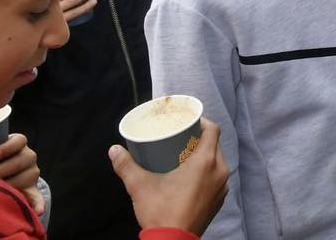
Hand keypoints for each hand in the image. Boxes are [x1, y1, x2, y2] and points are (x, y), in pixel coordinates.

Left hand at [0, 134, 43, 213]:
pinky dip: (38, 203)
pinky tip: (38, 211)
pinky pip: (37, 197)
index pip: (19, 141)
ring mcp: (31, 174)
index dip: (6, 148)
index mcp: (18, 144)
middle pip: (22, 160)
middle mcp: (28, 157)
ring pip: (27, 178)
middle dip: (0, 171)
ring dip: (10, 186)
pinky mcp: (31, 189)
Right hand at [110, 117, 228, 234]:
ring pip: (217, 161)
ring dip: (205, 155)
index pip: (213, 130)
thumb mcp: (140, 186)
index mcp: (206, 162)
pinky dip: (208, 171)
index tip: (189, 122)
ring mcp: (222, 187)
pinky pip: (217, 177)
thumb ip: (126, 166)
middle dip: (200, 138)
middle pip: (214, 144)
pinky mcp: (219, 199)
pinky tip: (192, 174)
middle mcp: (219, 172)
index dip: (202, 122)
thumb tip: (114, 150)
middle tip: (182, 137)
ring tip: (185, 154)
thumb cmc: (160, 213)